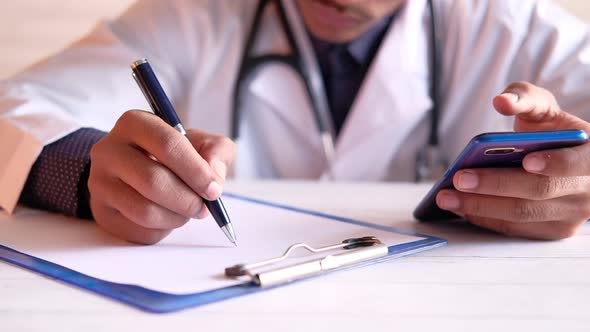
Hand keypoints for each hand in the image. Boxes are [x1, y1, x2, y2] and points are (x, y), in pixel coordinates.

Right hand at [88, 110, 235, 243]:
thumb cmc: (175, 156)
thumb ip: (216, 151)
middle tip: (205, 207)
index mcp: (134, 123)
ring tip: (187, 211)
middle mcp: (108, 150)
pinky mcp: (102, 212)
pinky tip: (167, 217)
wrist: (140, 172)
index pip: (168, 145)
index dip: (196, 171)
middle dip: (188, 199)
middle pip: (153, 181)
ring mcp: (100, 182)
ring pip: (145, 210)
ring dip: (177, 217)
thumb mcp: (200, 143)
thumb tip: (214, 176)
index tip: (214, 189)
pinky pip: (139, 230)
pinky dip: (163, 230)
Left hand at [436, 81, 589, 239]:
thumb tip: (501, 101)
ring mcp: (571, 214)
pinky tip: (459, 207)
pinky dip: (484, 218)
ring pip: (522, 214)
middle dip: (495, 185)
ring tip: (447, 196)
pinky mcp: (552, 230)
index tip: (527, 160)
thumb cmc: (551, 131)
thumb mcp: (543, 107)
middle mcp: (588, 190)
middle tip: (459, 178)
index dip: (556, 163)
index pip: (579, 163)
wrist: (560, 157)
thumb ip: (524, 97)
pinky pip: (514, 228)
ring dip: (480, 207)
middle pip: (539, 191)